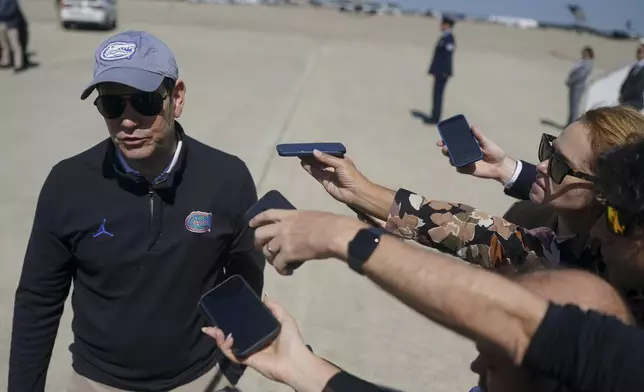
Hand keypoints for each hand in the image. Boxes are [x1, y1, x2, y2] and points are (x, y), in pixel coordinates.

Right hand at [202, 297, 315, 384]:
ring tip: (214, 330)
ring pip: (228, 344)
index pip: (243, 324)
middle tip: (211, 322)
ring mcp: (248, 350)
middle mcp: (252, 340)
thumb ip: (274, 307)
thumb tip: (264, 296)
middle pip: (232, 334)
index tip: (223, 311)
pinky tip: (225, 337)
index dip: (232, 318)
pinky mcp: (246, 360)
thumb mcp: (285, 318)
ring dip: (218, 337)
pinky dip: (225, 346)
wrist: (295, 361)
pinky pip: (232, 354)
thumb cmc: (291, 340)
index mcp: (260, 331)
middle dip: (219, 329)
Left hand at [249, 209, 364, 274]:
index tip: (251, 224)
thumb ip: (301, 221)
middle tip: (262, 248)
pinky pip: (278, 264)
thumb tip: (302, 229)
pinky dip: (281, 270)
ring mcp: (283, 240)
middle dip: (258, 242)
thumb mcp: (311, 216)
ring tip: (278, 263)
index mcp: (290, 215)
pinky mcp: (288, 254)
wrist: (333, 233)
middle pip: (260, 233)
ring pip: (267, 250)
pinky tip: (287, 271)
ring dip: (271, 258)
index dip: (257, 219)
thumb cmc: (330, 223)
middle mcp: (283, 227)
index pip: (268, 214)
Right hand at [300, 150, 369, 205]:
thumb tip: (315, 152)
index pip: (328, 152)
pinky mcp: (325, 181)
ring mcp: (329, 174)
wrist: (355, 193)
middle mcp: (334, 165)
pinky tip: (303, 163)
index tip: (311, 145)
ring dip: (309, 161)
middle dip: (312, 154)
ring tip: (300, 155)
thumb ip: (327, 158)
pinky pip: (315, 173)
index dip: (320, 148)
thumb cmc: (352, 176)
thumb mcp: (341, 164)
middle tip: (302, 149)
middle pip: (321, 158)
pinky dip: (309, 169)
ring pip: (317, 166)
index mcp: (340, 159)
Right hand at [436, 126, 516, 183]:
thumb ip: (479, 136)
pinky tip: (462, 164)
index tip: (441, 139)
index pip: (454, 142)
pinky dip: (459, 166)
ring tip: (450, 155)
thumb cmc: (495, 153)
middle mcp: (464, 153)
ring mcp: (465, 162)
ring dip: (450, 157)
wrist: (500, 166)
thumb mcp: (487, 143)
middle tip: (444, 146)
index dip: (446, 140)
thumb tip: (472, 126)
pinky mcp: (467, 170)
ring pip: (453, 160)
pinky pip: (460, 168)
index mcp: (467, 145)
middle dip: (445, 149)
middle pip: (450, 151)